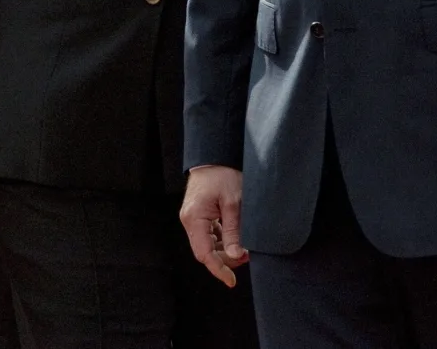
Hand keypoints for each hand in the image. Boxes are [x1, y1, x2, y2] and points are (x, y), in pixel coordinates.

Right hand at [180, 165, 249, 287]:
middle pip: (205, 252)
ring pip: (207, 245)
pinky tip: (235, 236)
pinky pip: (209, 235)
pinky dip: (222, 240)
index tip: (232, 282)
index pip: (204, 253)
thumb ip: (234, 231)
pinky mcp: (198, 215)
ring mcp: (192, 218)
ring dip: (225, 250)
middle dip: (225, 259)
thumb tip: (236, 256)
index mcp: (195, 218)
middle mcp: (189, 220)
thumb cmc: (224, 175)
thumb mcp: (234, 204)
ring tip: (245, 246)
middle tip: (247, 255)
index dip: (218, 269)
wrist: (214, 155)